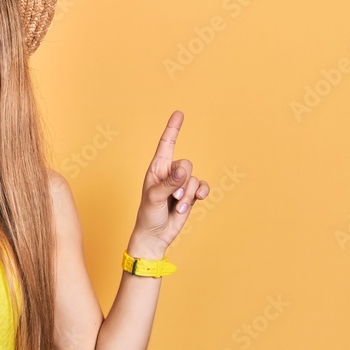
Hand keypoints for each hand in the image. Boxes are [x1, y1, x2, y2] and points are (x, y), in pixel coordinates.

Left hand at [128, 110, 209, 258]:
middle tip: (173, 197)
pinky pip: (202, 186)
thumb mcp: (154, 198)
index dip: (173, 129)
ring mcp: (180, 184)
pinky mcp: (190, 195)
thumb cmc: (148, 215)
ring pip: (194, 178)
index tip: (179, 114)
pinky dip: (200, 193)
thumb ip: (169, 183)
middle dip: (183, 182)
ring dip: (188, 194)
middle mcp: (169, 173)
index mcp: (156, 169)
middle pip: (186, 164)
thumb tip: (184, 171)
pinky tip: (197, 200)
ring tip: (177, 206)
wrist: (155, 236)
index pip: (166, 145)